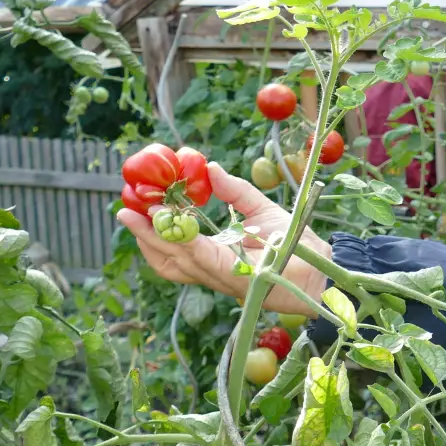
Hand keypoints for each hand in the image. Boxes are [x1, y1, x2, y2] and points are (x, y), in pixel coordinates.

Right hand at [115, 161, 330, 315]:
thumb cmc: (293, 241)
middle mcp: (212, 269)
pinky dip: (186, 244)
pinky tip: (172, 226)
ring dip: (154, 239)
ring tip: (136, 216)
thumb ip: (234, 190)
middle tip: (123, 210)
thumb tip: (208, 166)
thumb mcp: (260, 208)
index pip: (174, 245)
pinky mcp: (237, 278)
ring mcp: (222, 277)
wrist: (322, 268)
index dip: (150, 229)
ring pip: (177, 262)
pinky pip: (205, 261)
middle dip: (142, 235)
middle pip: (166, 257)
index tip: (132, 205)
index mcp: (215, 254)